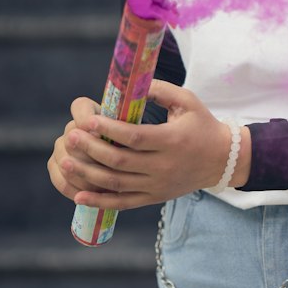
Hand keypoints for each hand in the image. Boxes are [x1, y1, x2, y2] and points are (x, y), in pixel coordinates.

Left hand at [47, 79, 246, 210]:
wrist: (222, 160)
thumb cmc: (202, 125)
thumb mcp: (187, 101)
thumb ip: (160, 90)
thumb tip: (130, 84)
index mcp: (172, 140)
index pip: (135, 137)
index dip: (109, 129)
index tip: (88, 120)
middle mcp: (163, 166)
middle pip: (120, 161)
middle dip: (92, 149)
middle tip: (71, 137)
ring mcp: (157, 185)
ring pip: (117, 183)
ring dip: (88, 174)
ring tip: (66, 161)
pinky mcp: (154, 197)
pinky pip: (123, 203)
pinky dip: (100, 201)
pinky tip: (79, 195)